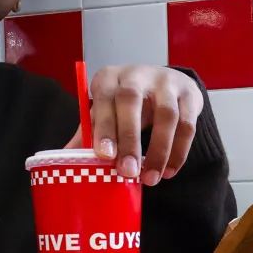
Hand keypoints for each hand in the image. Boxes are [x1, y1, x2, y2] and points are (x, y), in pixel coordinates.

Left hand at [71, 66, 202, 185]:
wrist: (168, 83)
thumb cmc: (127, 103)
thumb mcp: (107, 111)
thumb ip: (90, 132)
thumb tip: (64, 160)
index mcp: (109, 77)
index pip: (103, 98)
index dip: (103, 126)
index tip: (104, 155)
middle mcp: (136, 74)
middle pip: (132, 101)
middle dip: (129, 139)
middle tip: (127, 172)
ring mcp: (166, 82)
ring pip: (166, 115)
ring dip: (158, 150)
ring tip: (150, 179)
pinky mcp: (188, 95)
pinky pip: (187, 125)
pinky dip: (178, 152)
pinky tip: (168, 171)